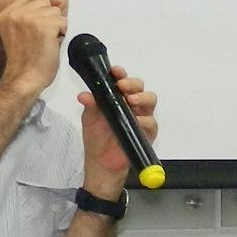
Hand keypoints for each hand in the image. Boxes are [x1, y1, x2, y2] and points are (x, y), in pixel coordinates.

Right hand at [0, 0, 66, 102]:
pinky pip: (63, 22)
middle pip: (45, 1)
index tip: (54, 2)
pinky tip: (52, 44)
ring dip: (56, 25)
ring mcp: (30, 18)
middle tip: (44, 35)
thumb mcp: (16, 32)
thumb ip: (26, 16)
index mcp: (7, 14)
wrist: (24, 79)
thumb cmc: (23, 60)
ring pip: (56, 12)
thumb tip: (52, 2)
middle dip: (50, 16)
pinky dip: (62, 33)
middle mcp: (16, 13)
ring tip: (47, 41)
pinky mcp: (44, 26)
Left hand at [78, 72, 156, 194]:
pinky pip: (151, 123)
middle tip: (123, 87)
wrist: (101, 164)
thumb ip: (90, 106)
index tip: (115, 71)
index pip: (122, 80)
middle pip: (140, 87)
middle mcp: (131, 105)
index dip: (121, 74)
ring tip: (131, 101)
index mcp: (117, 98)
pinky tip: (137, 120)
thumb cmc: (96, 140)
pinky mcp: (147, 133)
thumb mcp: (89, 120)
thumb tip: (84, 95)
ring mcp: (141, 118)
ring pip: (150, 100)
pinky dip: (145, 120)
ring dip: (142, 98)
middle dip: (133, 84)